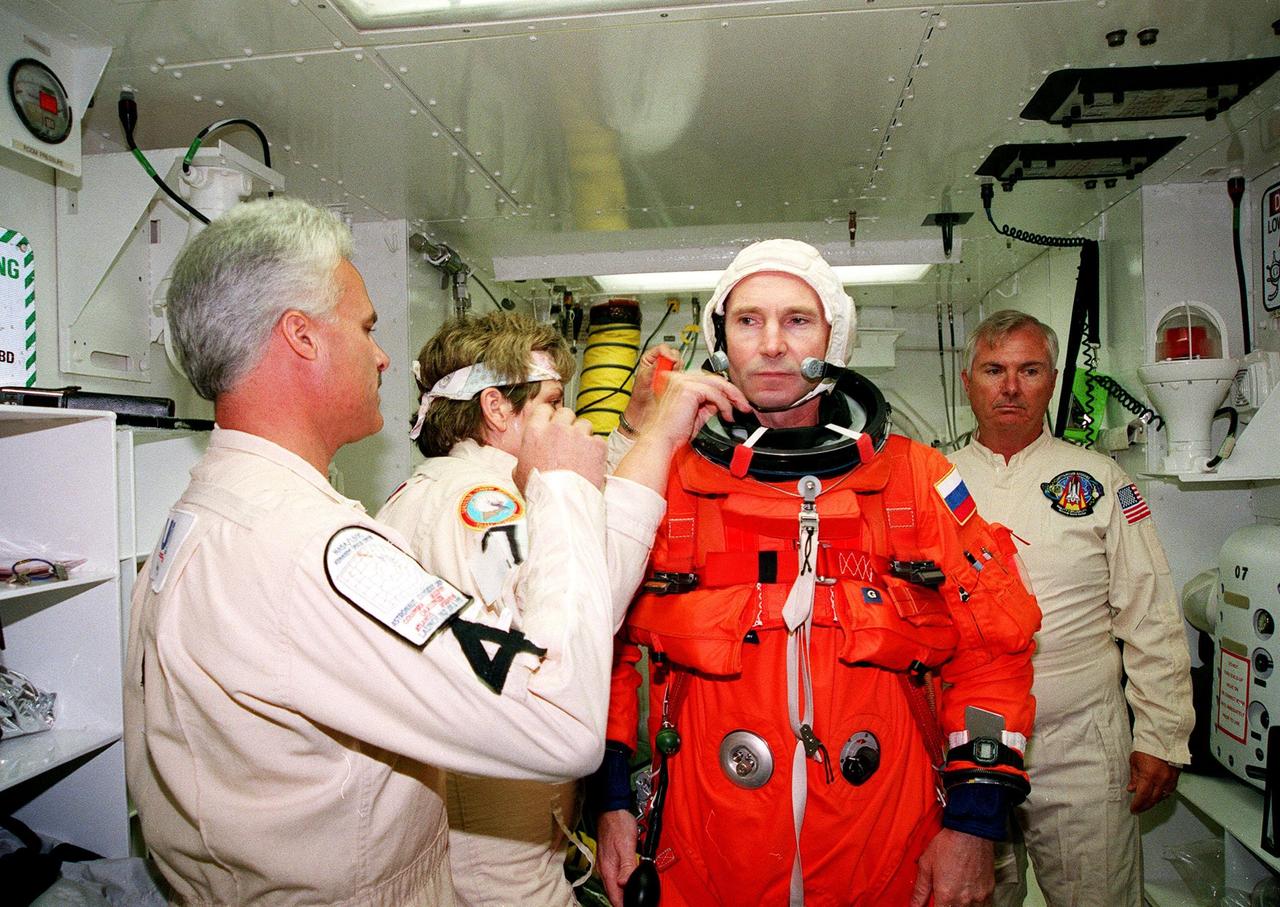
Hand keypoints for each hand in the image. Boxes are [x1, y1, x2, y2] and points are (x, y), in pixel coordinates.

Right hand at [513, 403, 606, 491]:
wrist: (562, 502)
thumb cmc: (540, 490)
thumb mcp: (520, 473)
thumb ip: (524, 458)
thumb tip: (524, 460)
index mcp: (535, 432)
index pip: (544, 409)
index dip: (549, 417)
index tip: (552, 425)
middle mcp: (556, 428)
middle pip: (566, 413)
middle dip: (568, 424)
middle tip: (568, 441)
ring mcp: (578, 434)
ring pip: (584, 424)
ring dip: (583, 435)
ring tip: (580, 454)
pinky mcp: (596, 444)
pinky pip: (598, 439)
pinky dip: (596, 449)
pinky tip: (590, 462)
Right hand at [597, 809, 638, 906]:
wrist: (611, 808)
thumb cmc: (618, 824)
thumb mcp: (626, 845)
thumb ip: (627, 865)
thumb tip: (625, 884)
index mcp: (608, 869)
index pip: (614, 897)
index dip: (624, 905)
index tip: (634, 906)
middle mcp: (605, 869)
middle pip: (614, 894)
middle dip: (624, 900)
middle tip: (636, 902)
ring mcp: (606, 864)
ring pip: (614, 886)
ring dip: (624, 892)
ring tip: (634, 895)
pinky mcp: (609, 859)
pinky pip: (615, 876)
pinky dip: (622, 882)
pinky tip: (629, 880)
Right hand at [613, 371, 749, 493]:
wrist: (661, 440)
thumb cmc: (672, 432)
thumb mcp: (695, 415)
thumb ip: (707, 406)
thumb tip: (721, 402)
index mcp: (678, 381)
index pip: (707, 380)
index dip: (724, 390)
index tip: (736, 401)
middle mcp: (679, 378)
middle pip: (714, 378)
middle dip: (733, 392)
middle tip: (744, 405)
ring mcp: (682, 381)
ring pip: (717, 383)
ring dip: (733, 398)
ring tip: (740, 410)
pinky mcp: (688, 389)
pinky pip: (715, 393)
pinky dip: (725, 405)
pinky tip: (727, 415)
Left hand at [619, 343, 683, 434]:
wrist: (643, 413)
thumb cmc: (639, 398)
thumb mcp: (644, 379)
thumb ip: (653, 367)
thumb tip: (665, 357)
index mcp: (650, 359)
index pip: (664, 348)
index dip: (669, 354)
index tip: (671, 361)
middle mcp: (660, 364)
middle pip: (676, 355)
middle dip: (675, 364)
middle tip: (671, 374)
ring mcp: (669, 372)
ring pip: (681, 366)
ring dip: (679, 373)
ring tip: (671, 383)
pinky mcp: (675, 381)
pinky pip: (684, 377)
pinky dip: (683, 381)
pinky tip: (676, 387)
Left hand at [910, 828, 993, 906]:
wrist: (971, 831)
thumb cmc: (947, 844)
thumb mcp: (926, 865)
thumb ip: (920, 890)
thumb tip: (913, 906)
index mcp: (946, 896)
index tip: (934, 903)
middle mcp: (964, 900)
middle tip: (944, 897)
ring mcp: (979, 897)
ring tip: (955, 898)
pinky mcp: (989, 891)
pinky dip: (976, 906)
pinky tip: (968, 897)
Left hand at [1128, 750, 1179, 812]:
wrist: (1162, 740)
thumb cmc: (1146, 748)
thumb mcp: (1134, 762)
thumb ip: (1134, 777)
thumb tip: (1132, 789)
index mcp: (1149, 776)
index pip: (1142, 796)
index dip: (1137, 805)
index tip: (1133, 809)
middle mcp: (1161, 780)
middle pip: (1153, 799)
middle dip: (1145, 806)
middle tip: (1139, 809)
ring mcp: (1169, 780)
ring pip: (1162, 797)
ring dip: (1154, 802)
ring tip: (1147, 804)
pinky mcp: (1175, 778)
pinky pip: (1169, 791)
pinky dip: (1163, 795)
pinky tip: (1158, 796)